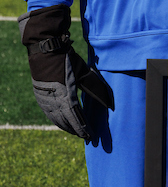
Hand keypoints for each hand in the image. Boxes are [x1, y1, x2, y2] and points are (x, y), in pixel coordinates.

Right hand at [19, 5, 112, 137]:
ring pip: (55, 117)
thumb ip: (95, 88)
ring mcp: (44, 97)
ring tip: (75, 132)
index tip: (90, 135)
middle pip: (65, 120)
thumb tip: (109, 102)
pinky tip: (61, 123)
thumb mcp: (83, 73)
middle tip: (85, 137)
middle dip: (75, 129)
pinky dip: (56, 119)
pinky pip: (48, 112)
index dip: (82, 127)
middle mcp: (52, 98)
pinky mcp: (39, 95)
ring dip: (65, 126)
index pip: (75, 116)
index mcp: (64, 93)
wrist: (44, 49)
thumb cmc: (67, 59)